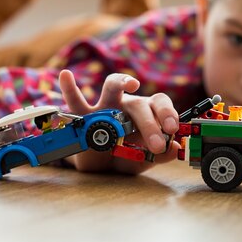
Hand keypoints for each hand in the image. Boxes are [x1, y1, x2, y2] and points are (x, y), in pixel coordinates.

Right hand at [59, 70, 179, 173]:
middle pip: (139, 104)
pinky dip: (69, 89)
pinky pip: (75, 102)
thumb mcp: (144, 159)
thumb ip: (160, 155)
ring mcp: (104, 106)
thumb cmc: (125, 155)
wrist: (99, 166)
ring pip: (112, 87)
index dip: (168, 113)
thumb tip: (174, 148)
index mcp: (146, 112)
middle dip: (149, 123)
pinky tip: (66, 75)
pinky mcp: (83, 116)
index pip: (159, 103)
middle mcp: (126, 104)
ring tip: (131, 84)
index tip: (172, 129)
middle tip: (156, 144)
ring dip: (122, 82)